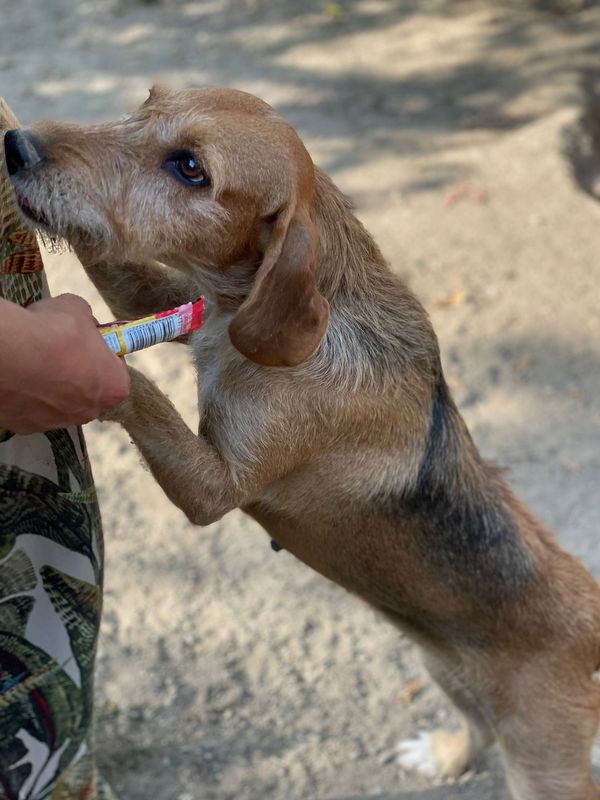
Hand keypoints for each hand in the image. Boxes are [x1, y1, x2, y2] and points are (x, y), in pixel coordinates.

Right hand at [0, 293, 129, 433]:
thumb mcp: (78, 310)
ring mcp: (58, 423)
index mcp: (114, 388)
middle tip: (58, 352)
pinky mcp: (27, 427)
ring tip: (33, 362)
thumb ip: (86, 322)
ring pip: (59, 402)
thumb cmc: (54, 332)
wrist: (9, 354)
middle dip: (77, 373)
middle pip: (88, 390)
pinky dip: (26, 395)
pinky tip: (18, 376)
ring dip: (51, 386)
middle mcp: (91, 412)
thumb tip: (82, 323)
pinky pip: (31, 409)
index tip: (87, 342)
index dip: (101, 354)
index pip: (116, 371)